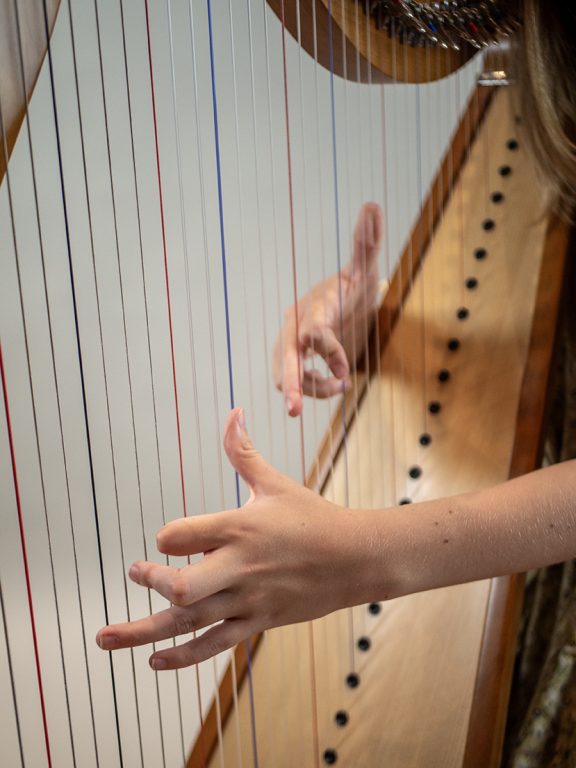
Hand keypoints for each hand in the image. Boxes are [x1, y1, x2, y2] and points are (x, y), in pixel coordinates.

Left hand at [95, 409, 370, 669]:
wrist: (356, 559)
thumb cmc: (313, 517)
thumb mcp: (275, 483)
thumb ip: (243, 452)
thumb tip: (232, 412)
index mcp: (239, 527)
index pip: (181, 536)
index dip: (167, 539)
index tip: (166, 540)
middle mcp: (238, 567)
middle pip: (181, 586)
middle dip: (151, 582)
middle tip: (135, 574)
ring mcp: (247, 600)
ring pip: (188, 622)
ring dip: (141, 633)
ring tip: (103, 637)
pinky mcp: (256, 622)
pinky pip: (212, 645)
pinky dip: (180, 657)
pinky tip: (154, 661)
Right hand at [273, 202, 382, 416]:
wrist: (329, 302)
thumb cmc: (347, 287)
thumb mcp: (361, 268)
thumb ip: (365, 241)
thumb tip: (371, 204)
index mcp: (313, 308)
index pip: (315, 333)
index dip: (330, 352)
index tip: (346, 374)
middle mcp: (294, 328)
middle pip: (285, 359)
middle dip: (292, 384)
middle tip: (294, 411)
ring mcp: (288, 346)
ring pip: (286, 376)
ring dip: (310, 390)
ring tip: (342, 388)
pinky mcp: (289, 362)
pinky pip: (292, 382)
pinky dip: (310, 391)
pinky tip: (336, 386)